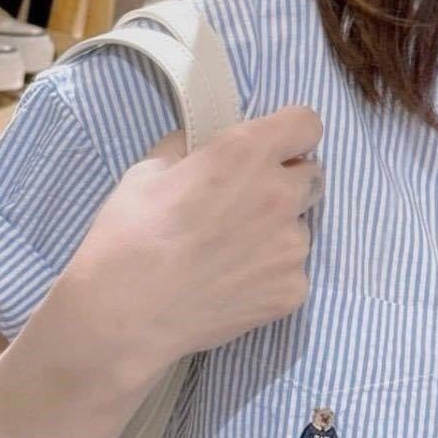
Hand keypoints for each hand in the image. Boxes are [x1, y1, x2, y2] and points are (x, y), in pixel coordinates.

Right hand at [60, 104, 324, 376]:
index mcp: (246, 154)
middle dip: (285, 183)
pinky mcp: (292, 290)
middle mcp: (279, 195)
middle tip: (245, 204)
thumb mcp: (149, 171)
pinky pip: (292, 271)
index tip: (273, 148)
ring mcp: (291, 247)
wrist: (125, 314)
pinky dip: (270, 274)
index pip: (306, 124)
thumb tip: (208, 148)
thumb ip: (193, 150)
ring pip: (301, 228)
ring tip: (231, 253)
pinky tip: (233, 284)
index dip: (290, 134)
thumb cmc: (128, 237)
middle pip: (312, 176)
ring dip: (278, 232)